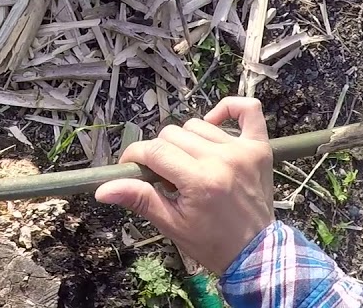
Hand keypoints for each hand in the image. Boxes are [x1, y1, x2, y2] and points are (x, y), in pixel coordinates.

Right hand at [95, 97, 274, 273]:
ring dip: (187, 141)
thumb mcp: (171, 225)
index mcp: (199, 181)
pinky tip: (215, 123)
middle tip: (166, 177)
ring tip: (190, 165)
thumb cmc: (212, 242)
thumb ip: (140, 199)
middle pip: (172, 135)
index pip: (154, 151)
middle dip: (160, 153)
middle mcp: (221, 160)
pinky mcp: (259, 148)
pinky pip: (249, 110)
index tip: (132, 166)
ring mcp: (242, 151)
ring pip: (197, 125)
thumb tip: (103, 189)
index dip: (136, 156)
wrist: (256, 254)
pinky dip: (230, 109)